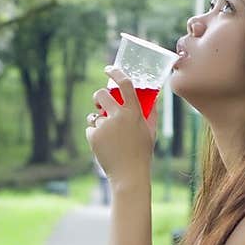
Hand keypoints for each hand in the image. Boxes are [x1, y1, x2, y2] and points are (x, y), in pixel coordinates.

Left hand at [85, 65, 156, 185]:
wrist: (129, 174)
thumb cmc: (142, 153)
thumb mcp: (150, 131)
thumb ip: (151, 113)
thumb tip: (153, 99)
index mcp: (134, 112)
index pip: (125, 84)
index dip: (116, 73)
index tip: (109, 69)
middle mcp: (118, 116)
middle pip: (101, 94)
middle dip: (98, 97)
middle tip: (99, 103)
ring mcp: (105, 126)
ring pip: (94, 115)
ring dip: (98, 120)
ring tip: (108, 136)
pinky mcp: (94, 136)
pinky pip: (91, 128)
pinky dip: (95, 135)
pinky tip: (104, 146)